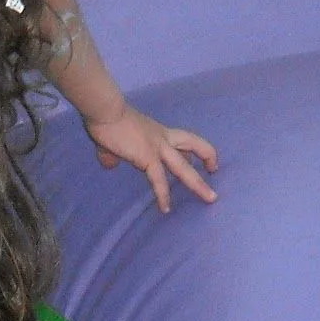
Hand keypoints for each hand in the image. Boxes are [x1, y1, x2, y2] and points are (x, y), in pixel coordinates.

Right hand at [82, 104, 218, 213]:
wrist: (105, 111)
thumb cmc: (107, 120)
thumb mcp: (113, 139)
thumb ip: (112, 154)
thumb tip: (110, 164)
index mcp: (157, 131)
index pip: (183, 140)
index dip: (192, 151)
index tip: (197, 161)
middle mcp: (163, 138)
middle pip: (195, 145)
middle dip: (209, 157)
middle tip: (214, 170)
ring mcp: (158, 148)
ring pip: (185, 167)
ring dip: (199, 184)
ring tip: (210, 199)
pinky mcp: (148, 158)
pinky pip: (159, 180)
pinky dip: (163, 195)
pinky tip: (165, 209)